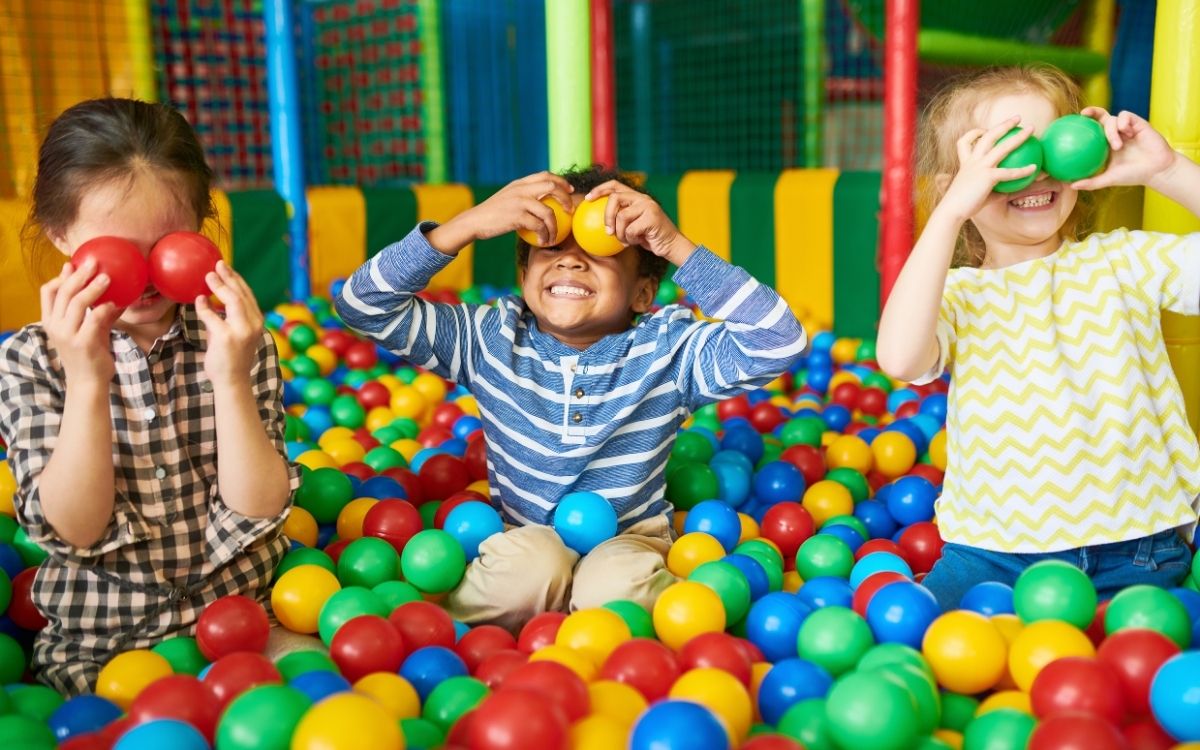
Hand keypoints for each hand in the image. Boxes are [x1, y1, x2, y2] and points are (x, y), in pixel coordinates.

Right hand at [41, 260, 120, 385]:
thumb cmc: (89, 355)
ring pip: (77, 303)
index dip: (60, 276)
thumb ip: (96, 313)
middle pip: (63, 292)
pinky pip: (94, 319)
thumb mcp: (89, 330)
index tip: (73, 265)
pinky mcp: (83, 343)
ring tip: (107, 277)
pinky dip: (104, 308)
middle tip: (93, 263)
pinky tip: (115, 304)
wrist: (88, 383)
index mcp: (51, 321)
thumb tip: (114, 295)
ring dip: (93, 288)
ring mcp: (68, 335)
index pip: (48, 292)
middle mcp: (55, 326)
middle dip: (78, 275)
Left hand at [195, 261, 263, 387]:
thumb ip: (229, 318)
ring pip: (231, 300)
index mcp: (257, 322)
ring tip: (207, 276)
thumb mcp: (236, 334)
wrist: (233, 381)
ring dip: (219, 285)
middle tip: (217, 264)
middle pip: (241, 294)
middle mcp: (253, 324)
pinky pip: (212, 316)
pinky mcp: (226, 337)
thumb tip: (212, 301)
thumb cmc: (232, 357)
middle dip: (229, 277)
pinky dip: (204, 306)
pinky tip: (198, 300)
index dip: (237, 280)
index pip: (248, 295)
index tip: (227, 268)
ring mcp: (241, 331)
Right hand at [432, 172, 574, 250]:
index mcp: (519, 183)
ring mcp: (519, 202)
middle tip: (569, 210)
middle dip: (565, 198)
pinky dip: (544, 235)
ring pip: (548, 211)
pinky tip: (543, 241)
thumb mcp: (508, 198)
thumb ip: (523, 196)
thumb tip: (542, 203)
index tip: (570, 191)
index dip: (561, 181)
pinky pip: (539, 226)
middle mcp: (521, 189)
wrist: (474, 221)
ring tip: (554, 236)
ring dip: (555, 226)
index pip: (545, 175)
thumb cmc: (492, 214)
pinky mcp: (517, 217)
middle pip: (552, 187)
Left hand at [584, 180, 696, 265]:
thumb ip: (620, 219)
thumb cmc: (649, 238)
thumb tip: (595, 222)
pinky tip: (637, 241)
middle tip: (607, 231)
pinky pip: (630, 229)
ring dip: (620, 233)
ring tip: (626, 240)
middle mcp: (642, 198)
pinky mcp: (652, 217)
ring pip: (621, 216)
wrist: (671, 245)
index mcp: (636, 197)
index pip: (615, 185)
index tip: (588, 199)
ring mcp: (648, 206)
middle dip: (607, 216)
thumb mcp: (631, 227)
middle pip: (615, 198)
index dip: (599, 189)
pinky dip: (631, 239)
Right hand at [935, 117, 1038, 222]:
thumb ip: (993, 190)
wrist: (951, 211)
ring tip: (1032, 129)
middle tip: (1018, 118)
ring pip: (1002, 147)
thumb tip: (1008, 192)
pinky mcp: (987, 177)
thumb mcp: (977, 194)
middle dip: (1004, 125)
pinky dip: (1023, 170)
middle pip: (988, 136)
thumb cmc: (963, 206)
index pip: (965, 142)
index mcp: (966, 163)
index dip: (974, 133)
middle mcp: (973, 161)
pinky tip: (1034, 168)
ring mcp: (980, 167)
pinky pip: (1009, 172)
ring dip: (1018, 136)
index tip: (983, 130)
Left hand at [1071, 107, 1178, 190]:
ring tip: (1117, 146)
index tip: (1070, 124)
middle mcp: (1116, 133)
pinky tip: (1126, 132)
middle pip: (1101, 117)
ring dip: (1112, 131)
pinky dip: (1123, 123)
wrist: (1157, 170)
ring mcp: (1127, 128)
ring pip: (1113, 119)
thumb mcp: (1109, 179)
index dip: (1083, 125)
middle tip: (1083, 114)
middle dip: (1092, 111)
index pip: (1092, 130)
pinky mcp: (1139, 124)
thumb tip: (1071, 186)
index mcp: (1107, 144)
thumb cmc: (1134, 175)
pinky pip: (1126, 116)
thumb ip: (1091, 182)